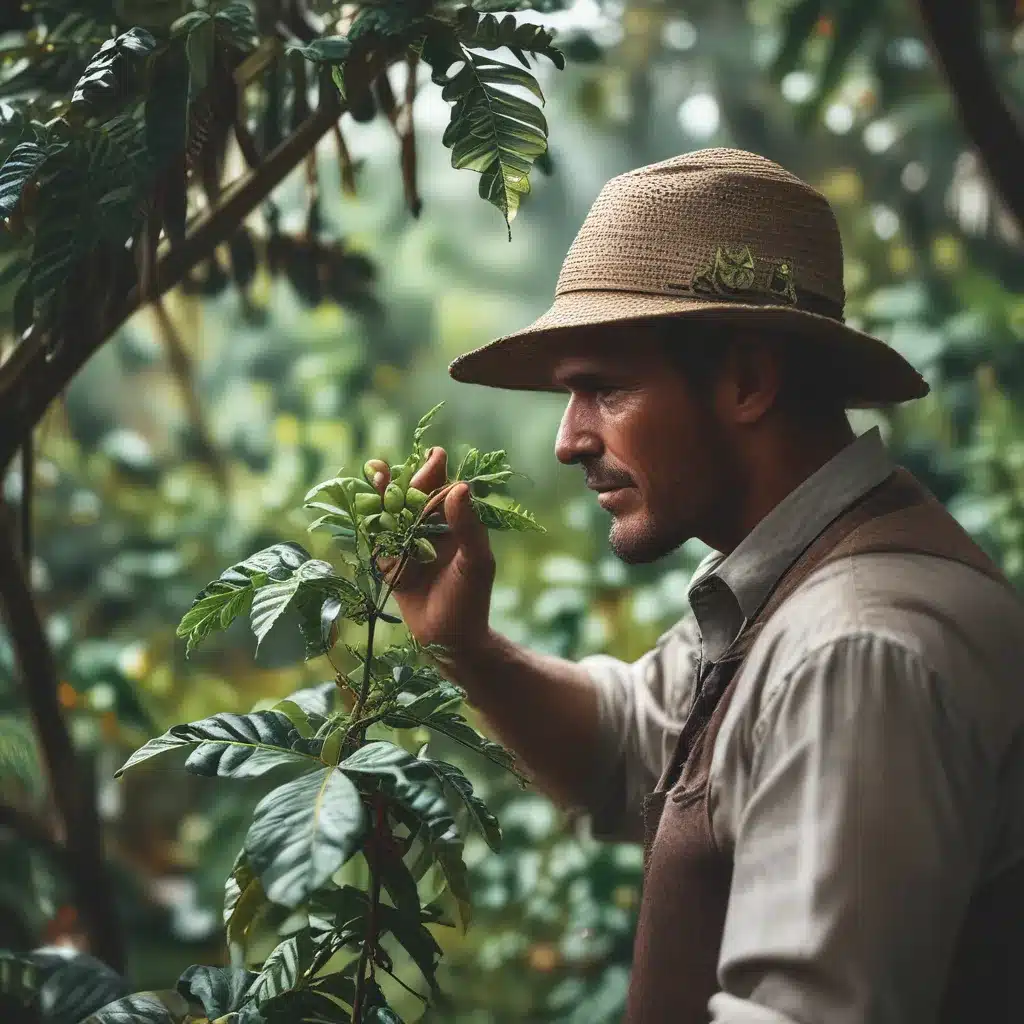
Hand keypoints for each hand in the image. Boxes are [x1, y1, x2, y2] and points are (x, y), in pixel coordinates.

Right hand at [379, 447, 495, 653]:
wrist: (450, 640)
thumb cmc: (471, 599)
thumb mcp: (475, 562)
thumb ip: (468, 526)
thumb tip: (460, 486)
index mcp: (454, 524)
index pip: (443, 489)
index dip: (435, 471)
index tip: (434, 455)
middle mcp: (429, 530)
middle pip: (412, 497)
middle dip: (400, 478)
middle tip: (384, 466)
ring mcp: (408, 546)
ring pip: (391, 514)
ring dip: (380, 495)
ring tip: (372, 474)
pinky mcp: (390, 564)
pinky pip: (376, 539)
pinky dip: (368, 523)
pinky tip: (361, 508)